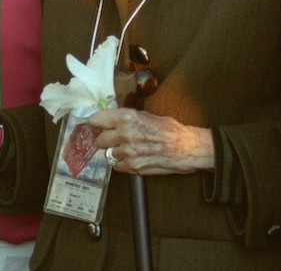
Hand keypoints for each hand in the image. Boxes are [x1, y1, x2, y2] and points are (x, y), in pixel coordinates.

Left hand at [88, 107, 213, 175]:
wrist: (185, 147)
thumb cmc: (169, 129)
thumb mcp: (145, 115)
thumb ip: (126, 118)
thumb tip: (110, 119)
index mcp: (126, 117)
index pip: (96, 120)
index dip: (96, 125)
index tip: (97, 127)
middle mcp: (124, 133)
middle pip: (99, 140)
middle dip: (105, 141)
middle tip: (113, 140)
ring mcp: (127, 151)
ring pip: (108, 154)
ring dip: (116, 153)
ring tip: (130, 149)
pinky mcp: (132, 166)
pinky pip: (117, 166)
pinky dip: (123, 164)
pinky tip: (135, 158)